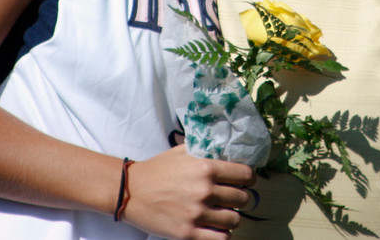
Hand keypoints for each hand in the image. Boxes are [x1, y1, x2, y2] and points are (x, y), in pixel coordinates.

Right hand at [122, 145, 253, 239]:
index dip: (249, 178)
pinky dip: (222, 234)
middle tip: (234, 198)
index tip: (246, 181)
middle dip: (241, 198)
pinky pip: (220, 238)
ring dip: (232, 217)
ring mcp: (196, 213)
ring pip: (235, 220)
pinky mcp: (188, 232)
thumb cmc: (157, 169)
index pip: (245, 175)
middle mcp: (204, 190)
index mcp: (206, 168)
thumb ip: (205, 150)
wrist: (130, 191)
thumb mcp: (182, 151)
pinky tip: (216, 227)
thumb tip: (227, 148)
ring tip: (224, 213)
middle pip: (242, 198)